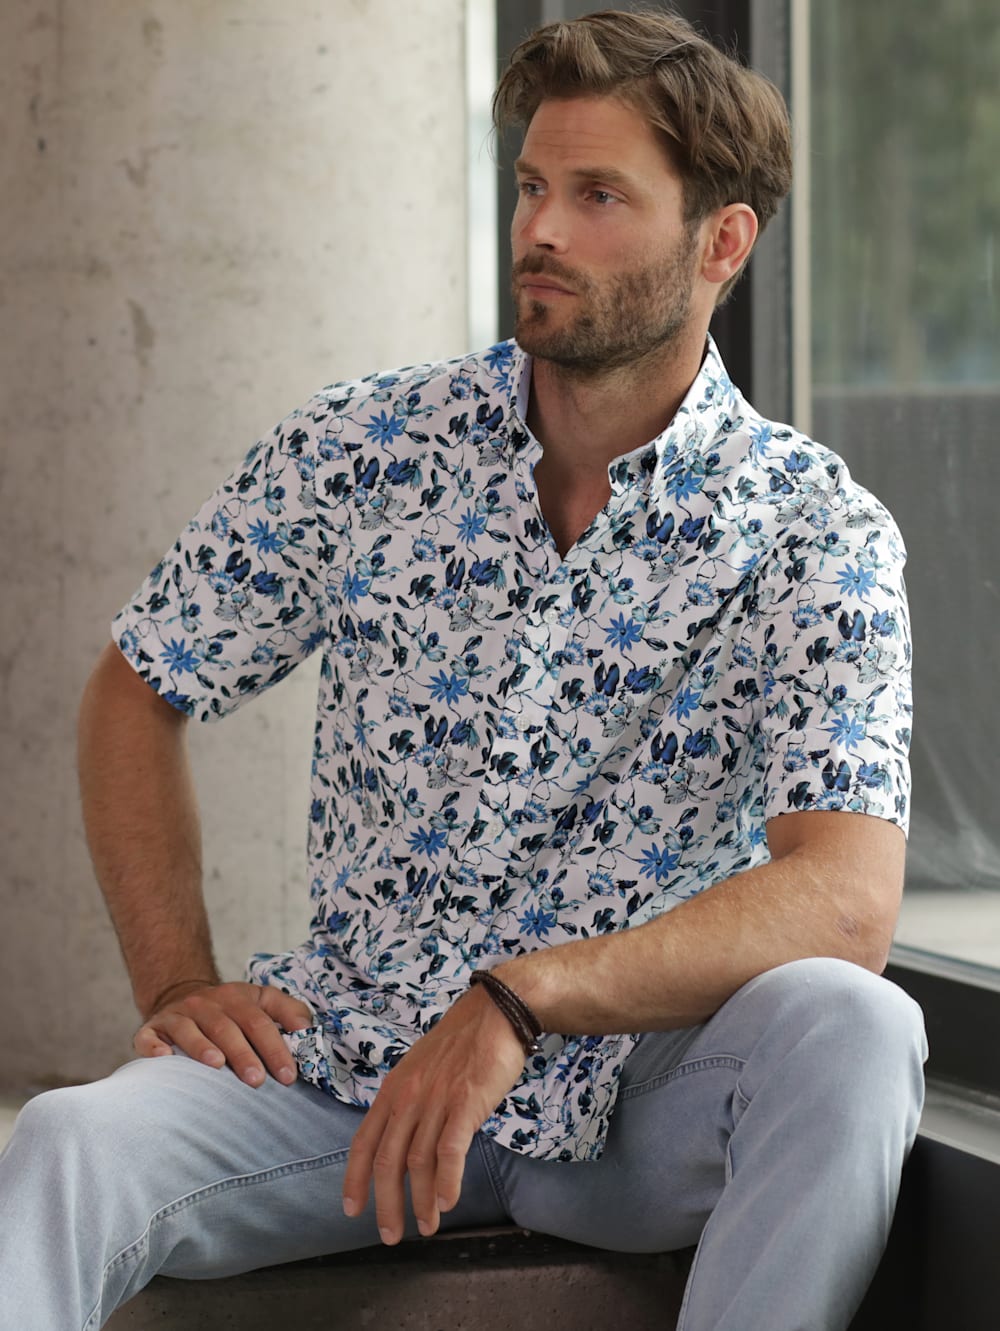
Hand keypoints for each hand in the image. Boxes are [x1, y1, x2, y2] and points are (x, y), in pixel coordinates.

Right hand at [134, 980, 313, 1087]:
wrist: (182, 996)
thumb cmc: (231, 1009)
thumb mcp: (261, 1001)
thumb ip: (289, 1011)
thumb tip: (308, 1030)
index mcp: (237, 998)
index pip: (260, 1022)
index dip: (275, 1047)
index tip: (288, 1076)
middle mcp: (207, 1003)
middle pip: (227, 1027)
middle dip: (243, 1054)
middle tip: (257, 1081)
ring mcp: (178, 1015)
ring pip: (190, 1030)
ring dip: (202, 1047)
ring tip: (217, 1066)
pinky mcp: (152, 1029)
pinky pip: (150, 1038)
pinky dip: (154, 1048)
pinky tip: (164, 1059)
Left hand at [342, 987, 524, 1243]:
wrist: (494, 1012)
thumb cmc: (461, 1042)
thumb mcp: (421, 1069)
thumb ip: (411, 1103)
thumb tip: (407, 1142)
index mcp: (393, 1089)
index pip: (364, 1142)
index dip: (354, 1179)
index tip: (352, 1210)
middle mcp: (408, 1097)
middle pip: (387, 1161)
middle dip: (386, 1204)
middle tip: (391, 1235)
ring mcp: (436, 1100)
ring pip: (418, 1162)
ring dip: (420, 1202)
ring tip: (427, 1226)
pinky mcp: (465, 1103)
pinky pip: (450, 1150)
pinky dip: (447, 1181)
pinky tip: (447, 1203)